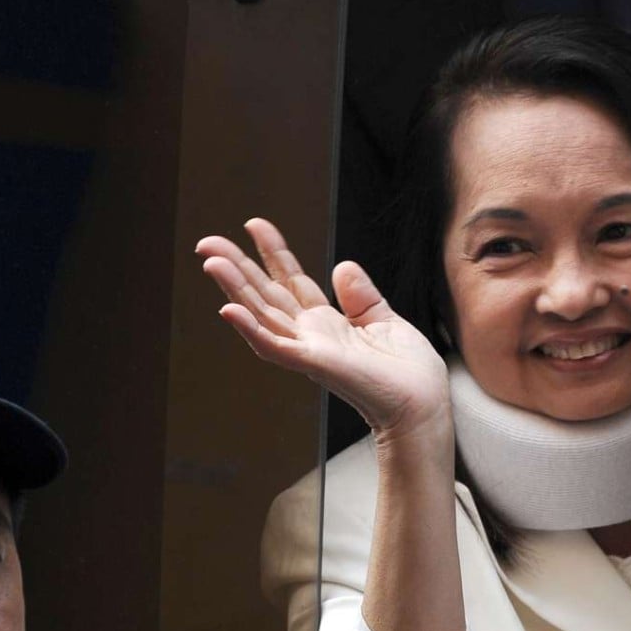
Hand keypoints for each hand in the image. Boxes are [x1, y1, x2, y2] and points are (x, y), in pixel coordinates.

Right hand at [196, 218, 449, 438]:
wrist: (422, 406)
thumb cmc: (409, 375)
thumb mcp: (386, 321)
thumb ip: (362, 296)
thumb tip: (342, 265)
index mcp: (327, 324)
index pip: (291, 280)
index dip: (272, 252)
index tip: (254, 225)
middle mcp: (311, 336)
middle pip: (265, 294)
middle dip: (236, 267)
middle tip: (207, 243)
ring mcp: (308, 350)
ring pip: (261, 315)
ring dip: (234, 289)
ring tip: (211, 262)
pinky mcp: (314, 364)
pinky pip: (274, 346)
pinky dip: (251, 328)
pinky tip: (229, 309)